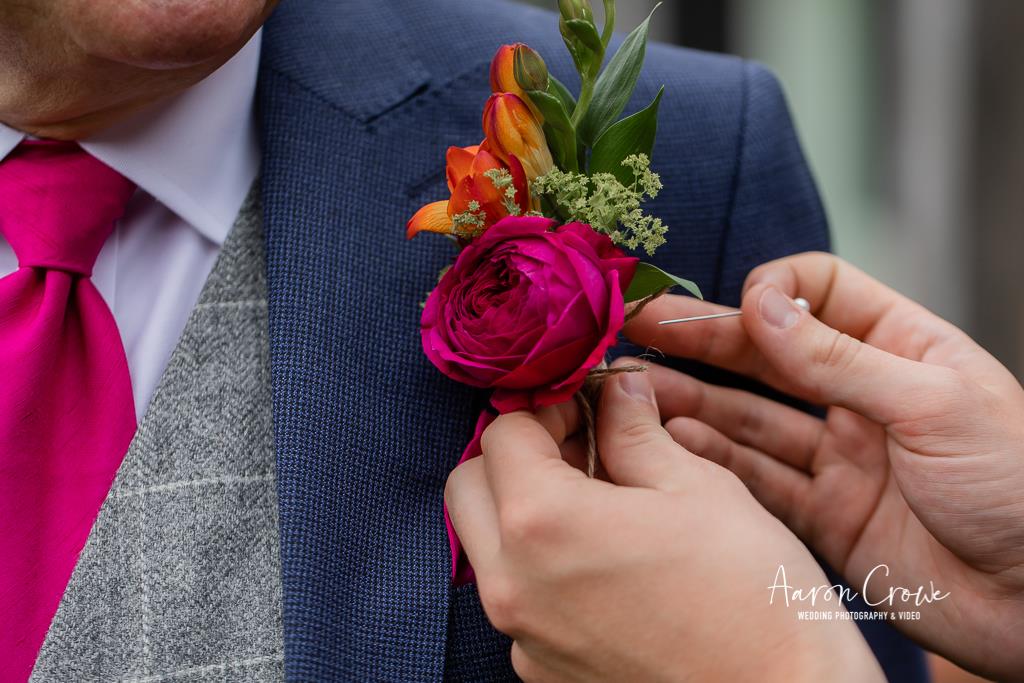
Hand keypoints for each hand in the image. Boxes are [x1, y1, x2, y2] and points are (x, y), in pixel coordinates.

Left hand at [445, 365, 883, 682]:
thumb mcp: (695, 486)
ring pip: (484, 544)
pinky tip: (603, 563)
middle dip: (515, 455)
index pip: (504, 432)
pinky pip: (516, 596)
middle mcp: (512, 582)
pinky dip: (540, 566)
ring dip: (520, 509)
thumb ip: (635, 429)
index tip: (587, 406)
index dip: (547, 406)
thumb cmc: (748, 592)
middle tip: (580, 447)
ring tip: (595, 503)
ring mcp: (521, 633)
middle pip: (470, 486)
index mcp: (542, 521)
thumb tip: (616, 388)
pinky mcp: (539, 667)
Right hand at [626, 252, 1023, 679]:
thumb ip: (837, 355)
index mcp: (903, 347)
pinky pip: (757, 480)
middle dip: (705, 340)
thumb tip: (758, 302)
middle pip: (769, 353)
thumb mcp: (932, 402)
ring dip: (693, 401)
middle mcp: (864, 396)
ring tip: (635, 389)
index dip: (774, 289)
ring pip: (750, 419)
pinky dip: (713, 462)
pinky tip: (674, 445)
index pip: (822, 289)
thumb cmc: (1019, 487)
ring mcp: (842, 456)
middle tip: (642, 329)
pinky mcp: (826, 514)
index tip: (740, 305)